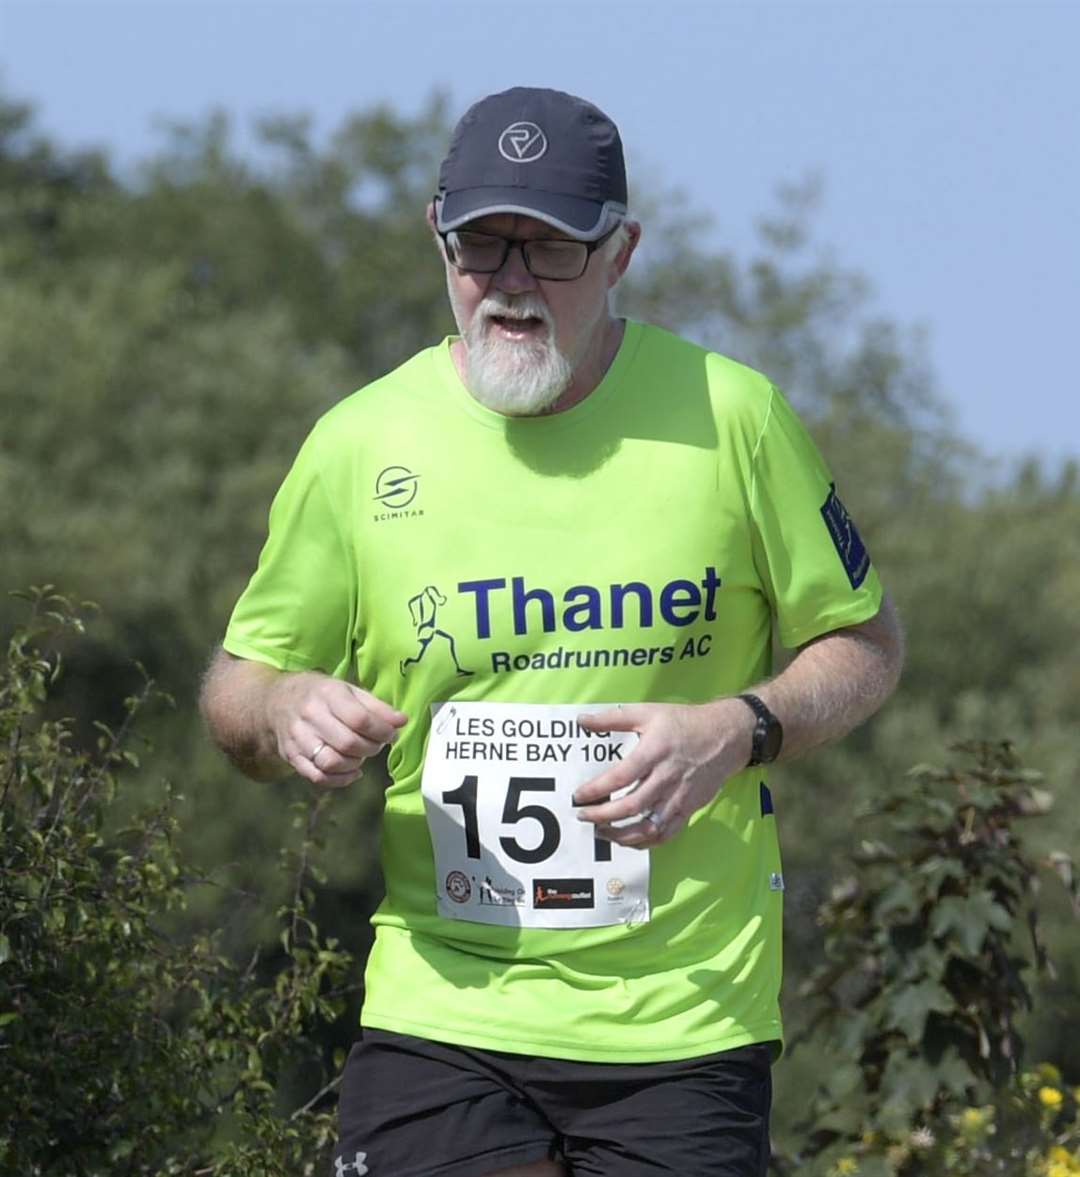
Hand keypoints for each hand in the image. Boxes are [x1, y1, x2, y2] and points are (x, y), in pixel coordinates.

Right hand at [266, 671, 406, 787]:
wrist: (276, 702)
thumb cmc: (320, 695)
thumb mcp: (348, 690)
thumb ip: (376, 706)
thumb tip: (402, 721)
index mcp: (327, 694)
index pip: (359, 718)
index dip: (381, 730)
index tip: (391, 733)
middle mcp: (309, 716)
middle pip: (347, 743)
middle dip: (371, 748)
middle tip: (378, 744)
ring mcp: (298, 739)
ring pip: (331, 762)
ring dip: (355, 764)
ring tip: (362, 755)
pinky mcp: (291, 757)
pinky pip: (318, 776)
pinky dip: (340, 779)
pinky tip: (352, 771)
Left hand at [572, 699, 754, 846]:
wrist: (727, 735)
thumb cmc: (684, 722)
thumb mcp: (648, 712)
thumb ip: (613, 718)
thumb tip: (582, 721)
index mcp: (655, 752)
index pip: (620, 777)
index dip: (596, 790)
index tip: (578, 796)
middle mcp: (667, 777)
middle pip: (632, 806)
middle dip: (603, 816)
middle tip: (583, 816)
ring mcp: (680, 796)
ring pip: (648, 827)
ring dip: (621, 835)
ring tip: (601, 832)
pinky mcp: (689, 808)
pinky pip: (666, 834)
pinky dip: (646, 842)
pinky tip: (629, 840)